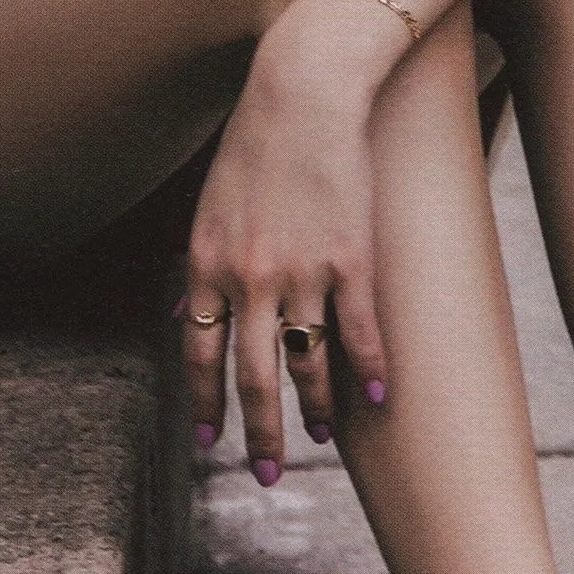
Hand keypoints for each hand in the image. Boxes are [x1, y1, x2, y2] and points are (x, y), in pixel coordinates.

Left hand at [180, 41, 389, 480]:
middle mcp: (250, 279)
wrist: (303, 97)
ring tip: (322, 438)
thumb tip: (198, 316)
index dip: (205, 404)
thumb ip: (207, 268)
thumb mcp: (211, 209)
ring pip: (308, 362)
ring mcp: (302, 272)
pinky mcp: (350, 260)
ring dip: (315, 409)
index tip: (210, 443)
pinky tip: (375, 398)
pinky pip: (359, 331)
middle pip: (253, 376)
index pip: (200, 355)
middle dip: (259, 434)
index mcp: (206, 266)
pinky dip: (367, 371)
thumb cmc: (255, 147)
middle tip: (268, 476)